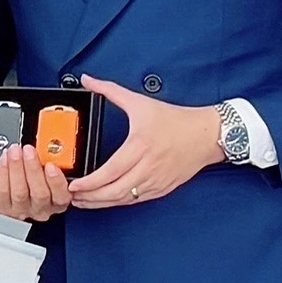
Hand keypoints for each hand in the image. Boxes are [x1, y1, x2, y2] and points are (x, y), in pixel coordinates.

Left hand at [0, 143, 72, 220]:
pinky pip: (2, 191)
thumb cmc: (34, 180)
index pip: (62, 196)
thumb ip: (52, 162)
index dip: (56, 181)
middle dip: (33, 169)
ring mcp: (21, 209)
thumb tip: (48, 145)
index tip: (50, 165)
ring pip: (20, 192)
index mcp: (57, 201)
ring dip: (17, 168)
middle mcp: (41, 209)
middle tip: (28, 150)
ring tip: (14, 151)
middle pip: (40, 193)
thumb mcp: (48, 171)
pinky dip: (3, 172)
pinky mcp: (3, 207)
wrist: (10, 193)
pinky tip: (4, 159)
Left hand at [69, 76, 224, 208]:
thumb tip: (88, 79)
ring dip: (102, 203)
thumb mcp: (140, 102)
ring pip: (124, 200)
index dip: (90, 183)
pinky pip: (137, 201)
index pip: (110, 172)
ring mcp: (157, 180)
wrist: (208, 134)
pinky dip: (119, 202)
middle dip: (91, 197)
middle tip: (73, 196)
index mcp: (140, 146)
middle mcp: (149, 167)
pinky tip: (107, 200)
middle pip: (114, 191)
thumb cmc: (176, 120)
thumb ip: (110, 90)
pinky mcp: (163, 188)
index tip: (74, 185)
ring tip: (84, 201)